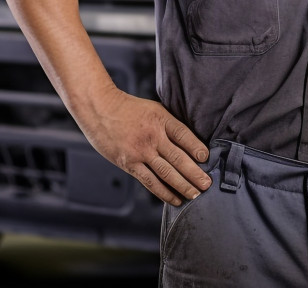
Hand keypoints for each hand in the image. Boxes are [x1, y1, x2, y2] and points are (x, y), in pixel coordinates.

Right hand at [80, 86, 211, 205]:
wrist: (100, 108)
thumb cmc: (129, 108)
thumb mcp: (154, 108)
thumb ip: (169, 124)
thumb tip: (190, 142)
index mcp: (161, 118)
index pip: (184, 135)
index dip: (197, 148)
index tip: (207, 159)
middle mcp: (153, 136)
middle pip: (178, 158)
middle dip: (195, 173)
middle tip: (207, 185)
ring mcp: (140, 151)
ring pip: (166, 172)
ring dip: (183, 186)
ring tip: (196, 195)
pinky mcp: (129, 164)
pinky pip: (150, 181)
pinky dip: (164, 192)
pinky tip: (175, 199)